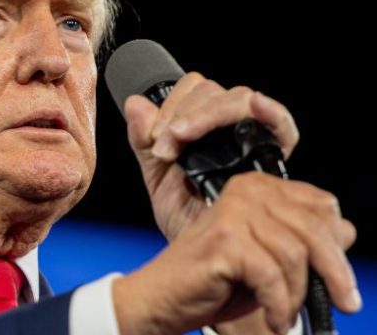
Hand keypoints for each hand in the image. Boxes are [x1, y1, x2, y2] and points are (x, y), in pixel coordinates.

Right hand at [112, 172, 359, 333]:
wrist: (160, 299)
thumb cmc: (212, 282)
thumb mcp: (268, 258)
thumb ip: (302, 241)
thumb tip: (346, 232)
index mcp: (256, 188)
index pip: (321, 207)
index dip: (336, 243)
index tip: (343, 280)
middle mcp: (245, 191)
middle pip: (315, 230)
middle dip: (334, 273)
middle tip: (345, 304)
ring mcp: (233, 213)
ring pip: (296, 256)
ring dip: (296, 295)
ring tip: (284, 315)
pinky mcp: (225, 240)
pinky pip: (273, 276)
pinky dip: (278, 304)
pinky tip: (273, 318)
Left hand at [123, 72, 299, 239]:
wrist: (208, 259)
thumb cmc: (187, 219)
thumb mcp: (158, 178)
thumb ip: (145, 141)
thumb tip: (134, 101)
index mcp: (205, 128)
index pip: (195, 90)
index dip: (172, 105)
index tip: (156, 138)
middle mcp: (232, 128)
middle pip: (215, 90)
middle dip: (184, 113)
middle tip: (165, 147)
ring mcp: (256, 139)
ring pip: (239, 98)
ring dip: (206, 115)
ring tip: (180, 146)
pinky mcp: (277, 156)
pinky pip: (281, 124)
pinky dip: (269, 111)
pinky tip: (255, 107)